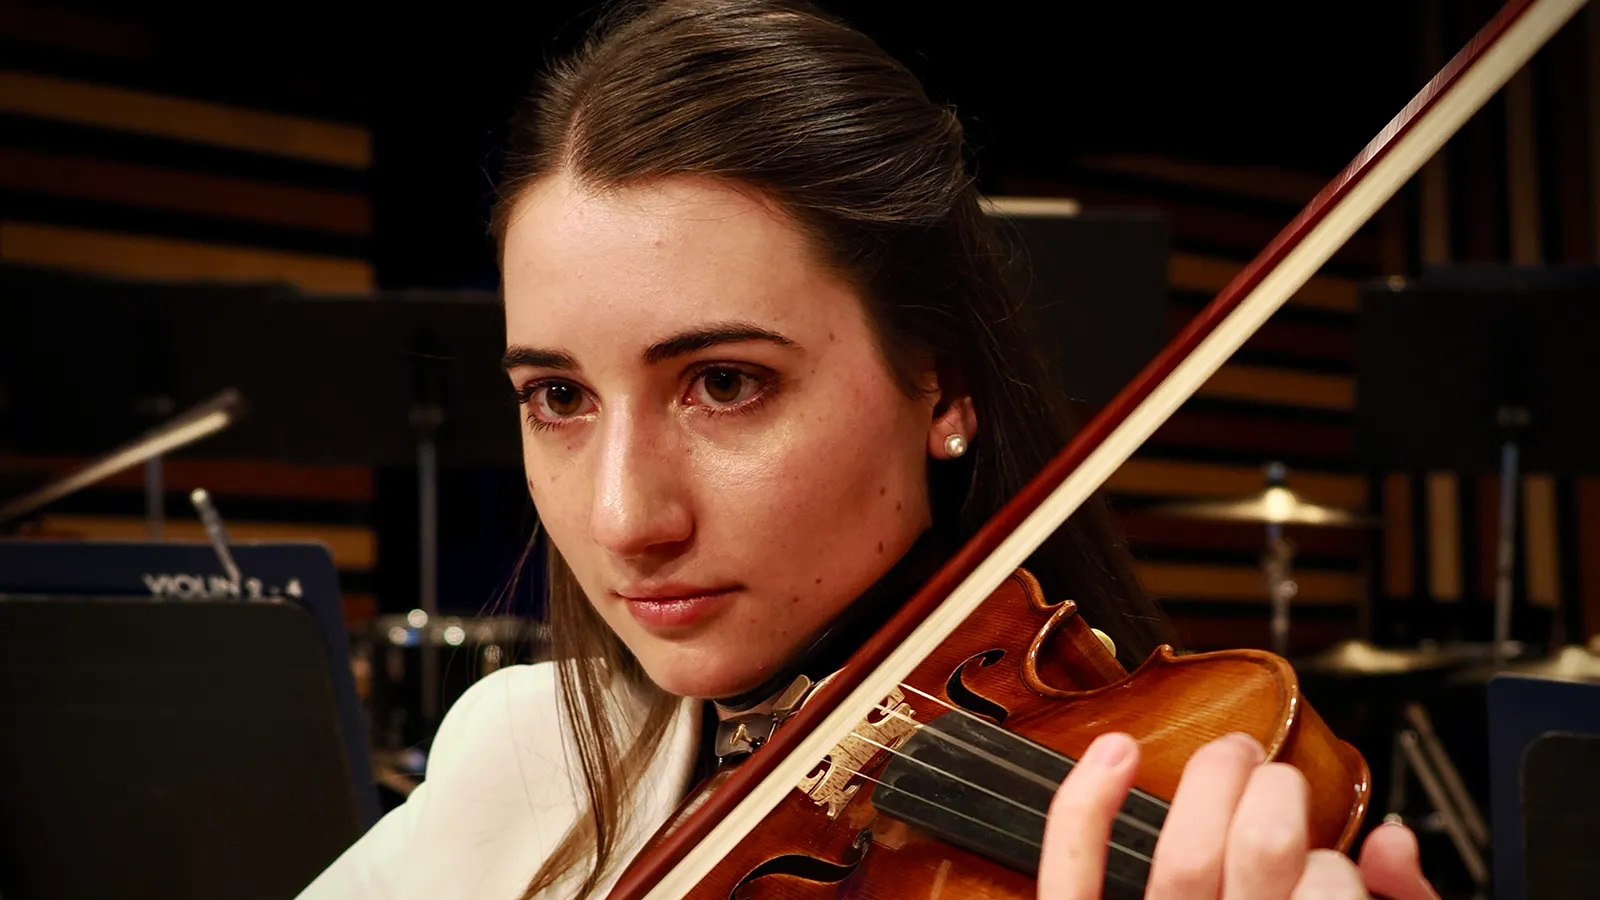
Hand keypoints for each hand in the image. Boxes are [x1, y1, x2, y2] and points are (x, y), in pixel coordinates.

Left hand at [1037, 732, 1439, 898]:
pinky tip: (1115, 755)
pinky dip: (1084, 805)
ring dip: (1209, 780)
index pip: (1334, 887)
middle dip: (1277, 789)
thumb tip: (1392, 845)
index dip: (1336, 857)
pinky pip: (1074, 873)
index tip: (1324, 855)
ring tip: (1227, 758)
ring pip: (1181, 855)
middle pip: (1263, 849)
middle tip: (1273, 777)